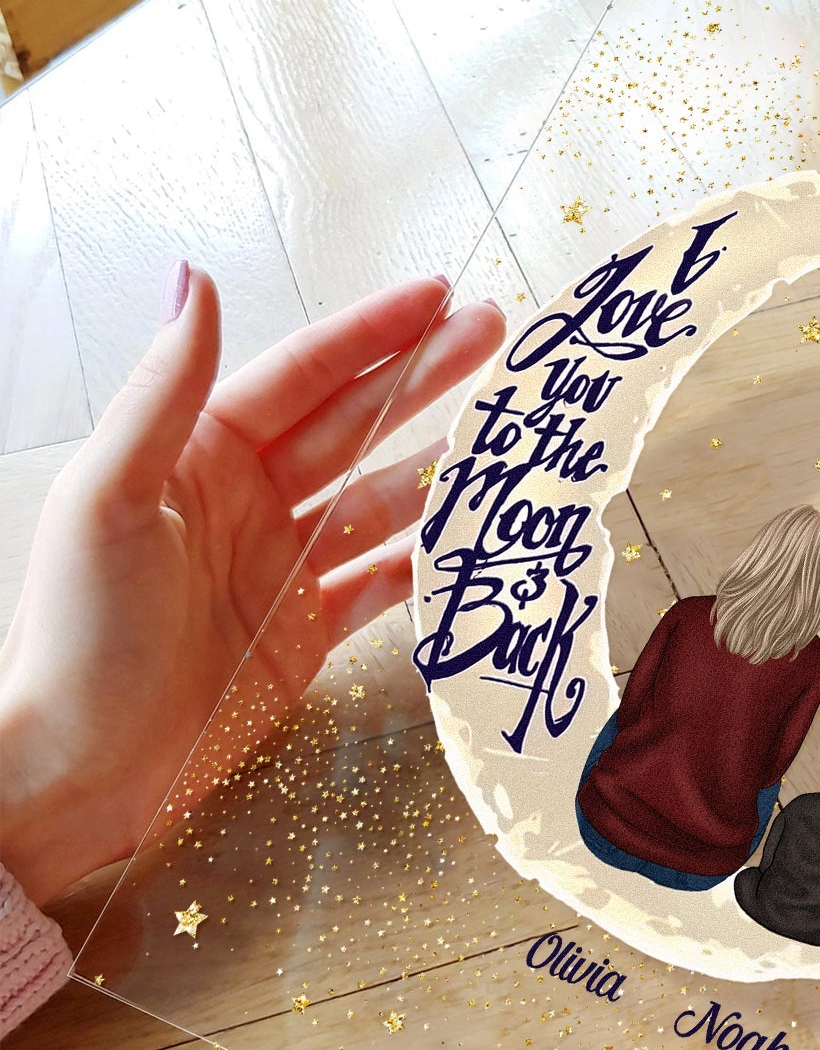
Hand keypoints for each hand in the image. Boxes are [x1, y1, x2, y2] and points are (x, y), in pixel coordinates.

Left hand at [0, 263, 505, 908]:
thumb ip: (162, 394)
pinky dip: (430, 563)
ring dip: (442, 466)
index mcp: (198, 454)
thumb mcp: (109, 500)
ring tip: (506, 437)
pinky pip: (385, 583)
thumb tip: (198, 281)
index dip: (372, 333)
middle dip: (425, 378)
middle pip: (355, 425)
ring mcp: (285, 566)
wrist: (87, 768)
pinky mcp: (311, 631)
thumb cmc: (82, 634)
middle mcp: (249, 500)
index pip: (301, 376)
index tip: (436, 295)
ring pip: (381, 500)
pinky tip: (474, 538)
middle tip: (493, 338)